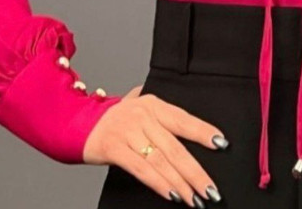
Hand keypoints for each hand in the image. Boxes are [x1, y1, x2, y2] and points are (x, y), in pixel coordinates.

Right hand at [83, 85, 228, 205]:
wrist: (79, 123)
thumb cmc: (117, 119)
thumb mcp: (140, 106)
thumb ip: (163, 112)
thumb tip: (194, 125)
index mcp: (154, 104)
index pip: (184, 119)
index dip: (203, 132)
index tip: (222, 144)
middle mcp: (142, 116)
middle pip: (175, 147)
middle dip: (196, 172)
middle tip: (212, 189)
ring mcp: (128, 132)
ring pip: (161, 161)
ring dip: (181, 183)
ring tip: (196, 199)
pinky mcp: (114, 148)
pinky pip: (141, 169)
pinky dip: (159, 183)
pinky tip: (173, 195)